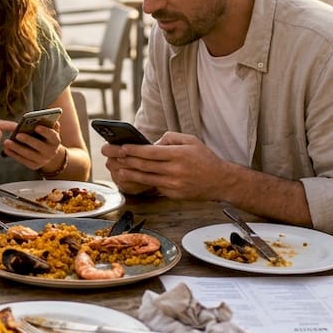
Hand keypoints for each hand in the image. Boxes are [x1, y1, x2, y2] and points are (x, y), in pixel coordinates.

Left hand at [1, 120, 63, 172]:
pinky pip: (23, 160)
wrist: (48, 154)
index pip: (52, 136)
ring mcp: (42, 160)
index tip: (37, 127)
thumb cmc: (46, 138)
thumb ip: (49, 124)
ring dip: (17, 148)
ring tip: (7, 142)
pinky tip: (6, 149)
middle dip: (28, 140)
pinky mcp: (34, 165)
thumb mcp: (50, 131)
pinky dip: (14, 155)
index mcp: (55, 141)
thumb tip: (45, 117)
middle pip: (39, 146)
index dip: (45, 131)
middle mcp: (51, 152)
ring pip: (29, 154)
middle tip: (17, 135)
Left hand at [103, 132, 227, 199]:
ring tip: (118, 169)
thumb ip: (171, 138)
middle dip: (126, 160)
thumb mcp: (191, 140)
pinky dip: (143, 182)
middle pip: (144, 165)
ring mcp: (173, 184)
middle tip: (112, 156)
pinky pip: (154, 187)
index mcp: (178, 155)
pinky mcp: (173, 194)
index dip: (134, 150)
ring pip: (146, 178)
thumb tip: (153, 143)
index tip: (121, 147)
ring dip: (130, 173)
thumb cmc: (205, 159)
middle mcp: (174, 170)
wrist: (220, 181)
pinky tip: (133, 179)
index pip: (150, 152)